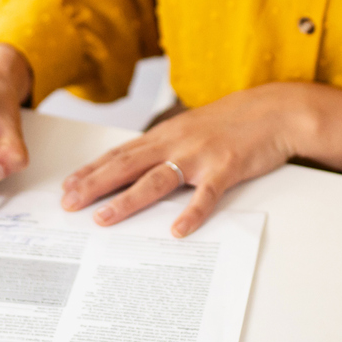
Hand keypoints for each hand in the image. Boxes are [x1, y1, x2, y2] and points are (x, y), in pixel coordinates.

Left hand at [59, 82, 341, 236]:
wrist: (275, 111)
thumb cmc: (233, 123)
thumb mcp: (191, 129)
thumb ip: (166, 147)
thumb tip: (139, 169)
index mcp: (165, 135)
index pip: (119, 154)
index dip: (91, 171)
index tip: (67, 186)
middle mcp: (176, 143)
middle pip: (127, 165)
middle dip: (94, 185)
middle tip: (68, 204)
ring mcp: (200, 155)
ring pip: (156, 180)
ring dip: (127, 200)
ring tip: (104, 218)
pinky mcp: (226, 168)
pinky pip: (206, 194)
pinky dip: (192, 212)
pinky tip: (179, 230)